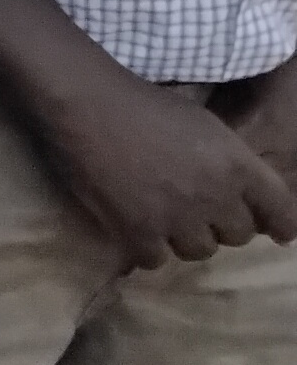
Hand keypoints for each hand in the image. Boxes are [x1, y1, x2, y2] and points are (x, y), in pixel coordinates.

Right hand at [36, 71, 296, 267]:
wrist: (87, 103)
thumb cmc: (143, 104)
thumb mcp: (204, 126)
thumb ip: (230, 162)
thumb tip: (242, 196)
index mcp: (236, 165)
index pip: (279, 209)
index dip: (282, 225)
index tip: (280, 235)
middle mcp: (214, 196)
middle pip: (238, 236)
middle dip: (220, 225)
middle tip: (196, 211)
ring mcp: (176, 217)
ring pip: (199, 251)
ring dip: (184, 238)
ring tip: (164, 220)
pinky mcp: (137, 231)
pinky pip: (156, 260)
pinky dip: (148, 248)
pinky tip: (136, 230)